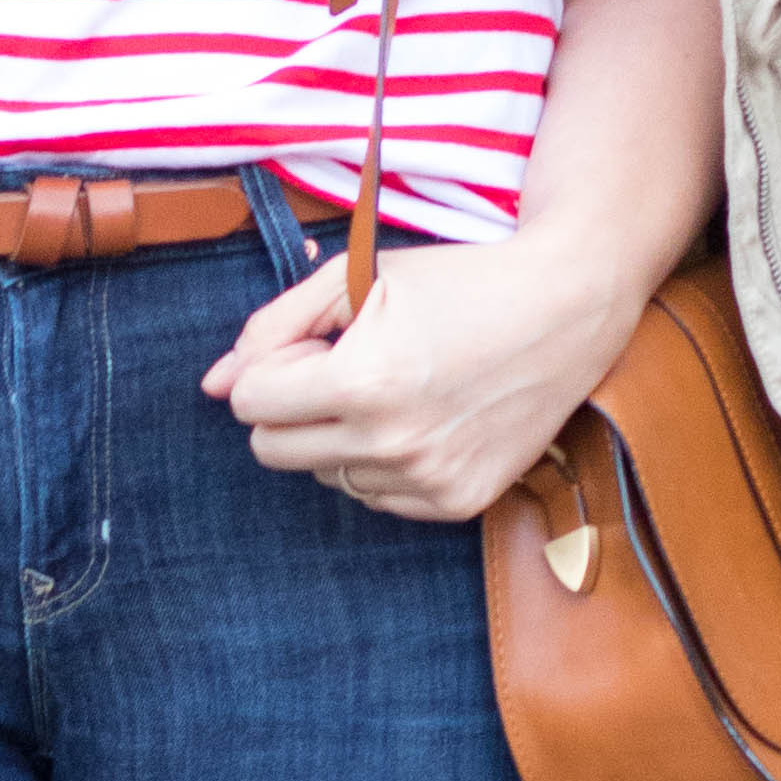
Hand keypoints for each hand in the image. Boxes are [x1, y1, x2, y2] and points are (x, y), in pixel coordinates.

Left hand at [202, 229, 637, 525]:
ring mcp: (429, 481)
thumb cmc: (459, 280)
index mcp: (362, 381)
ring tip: (397, 387)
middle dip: (289, 408)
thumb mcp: (357, 276)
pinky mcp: (459, 503)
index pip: (248, 405)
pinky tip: (426, 418)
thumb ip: (273, 325)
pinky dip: (383, 461)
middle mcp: (393, 443)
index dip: (271, 368)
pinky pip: (376, 497)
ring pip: (324, 475)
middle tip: (343, 366)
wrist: (569, 306)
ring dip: (340, 435)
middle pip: (272, 452)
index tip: (313, 343)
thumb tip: (210, 385)